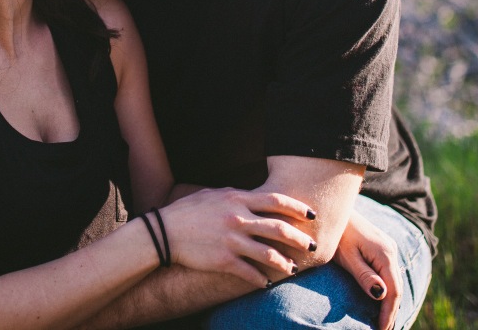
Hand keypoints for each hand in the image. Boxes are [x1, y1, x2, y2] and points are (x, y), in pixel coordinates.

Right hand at [155, 188, 315, 286]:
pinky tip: (267, 283)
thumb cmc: (190, 211)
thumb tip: (258, 197)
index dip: (298, 208)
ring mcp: (231, 241)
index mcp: (237, 199)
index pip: (276, 201)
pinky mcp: (223, 261)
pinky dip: (261, 280)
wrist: (164, 232)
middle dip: (300, 239)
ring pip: (269, 254)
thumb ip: (238, 195)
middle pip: (279, 228)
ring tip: (293, 269)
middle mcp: (238, 219)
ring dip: (285, 264)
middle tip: (312, 246)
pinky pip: (249, 273)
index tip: (311, 214)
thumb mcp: (215, 194)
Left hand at [333, 209, 400, 329]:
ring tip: (384, 322)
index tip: (381, 329)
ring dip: (391, 302)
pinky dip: (388, 290)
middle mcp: (391, 251)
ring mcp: (388, 248)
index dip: (389, 312)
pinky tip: (382, 300)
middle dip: (392, 311)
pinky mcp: (382, 248)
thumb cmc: (337, 233)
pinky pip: (389, 274)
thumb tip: (382, 294)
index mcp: (385, 254)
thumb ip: (364, 275)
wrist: (334, 208)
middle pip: (397, 288)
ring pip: (395, 281)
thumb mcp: (347, 256)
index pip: (393, 290)